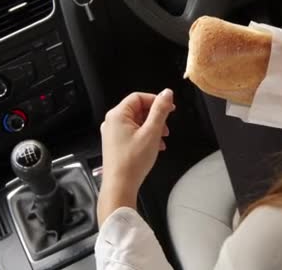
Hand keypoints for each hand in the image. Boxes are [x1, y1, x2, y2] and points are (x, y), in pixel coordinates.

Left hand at [97, 89, 174, 225]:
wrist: (120, 186)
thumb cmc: (132, 162)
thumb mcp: (152, 132)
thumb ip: (160, 110)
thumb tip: (167, 94)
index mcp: (117, 115)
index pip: (139, 97)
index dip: (156, 101)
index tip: (169, 108)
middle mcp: (112, 122)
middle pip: (138, 110)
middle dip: (155, 117)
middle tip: (166, 126)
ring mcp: (112, 134)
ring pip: (137, 122)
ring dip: (152, 128)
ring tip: (162, 139)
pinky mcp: (115, 144)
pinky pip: (133, 133)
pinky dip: (146, 136)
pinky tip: (155, 146)